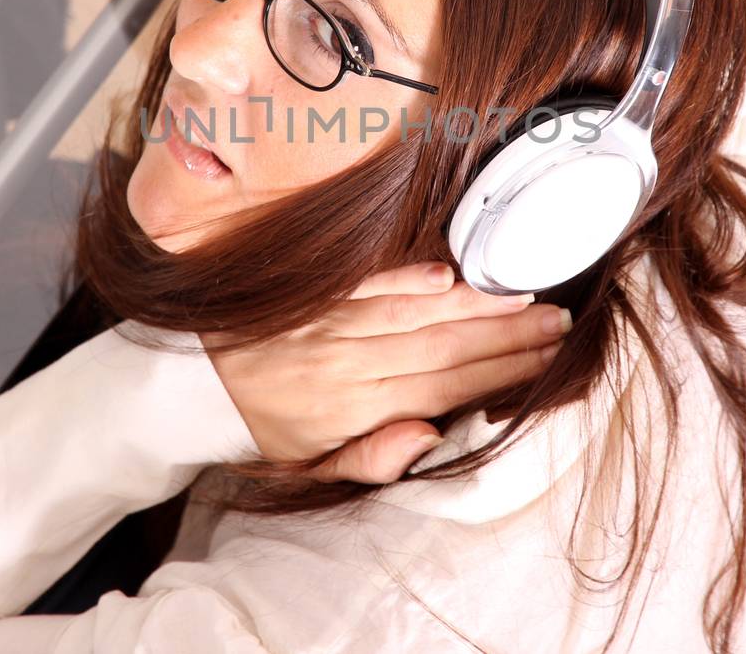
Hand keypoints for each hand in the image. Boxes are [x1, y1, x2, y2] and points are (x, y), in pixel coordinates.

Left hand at [200, 261, 569, 483]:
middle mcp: (346, 368)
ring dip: (476, 306)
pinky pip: (365, 284)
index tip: (546, 365)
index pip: (443, 392)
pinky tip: (448, 275)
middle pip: (442, 351)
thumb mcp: (309, 470)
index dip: (500, 378)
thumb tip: (427, 439)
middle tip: (558, 325)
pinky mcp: (311, 294)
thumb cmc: (262, 430)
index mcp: (353, 414)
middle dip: (508, 338)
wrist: (186, 386)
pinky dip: (406, 280)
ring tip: (526, 298)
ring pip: (415, 316)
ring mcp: (328, 326)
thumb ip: (369, 459)